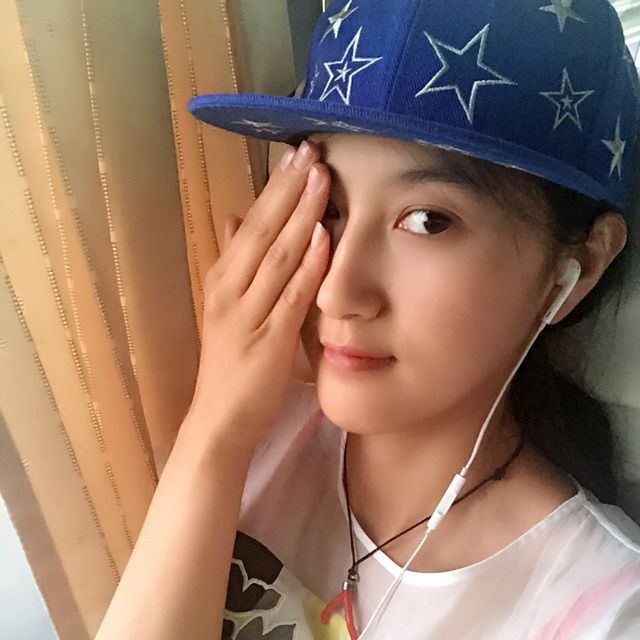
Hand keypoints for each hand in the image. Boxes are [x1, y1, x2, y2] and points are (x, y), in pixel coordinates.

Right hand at [184, 140, 328, 451]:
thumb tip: (237, 217)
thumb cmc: (230, 363)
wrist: (219, 419)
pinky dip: (306, 265)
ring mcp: (248, 314)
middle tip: (311, 148)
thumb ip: (236, 263)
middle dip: (288, 188)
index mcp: (223, 278)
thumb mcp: (228, 307)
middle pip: (262, 230)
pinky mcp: (269, 341)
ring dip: (300, 214)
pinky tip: (322, 237)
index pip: (251, 223)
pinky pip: (291, 297)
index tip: (297, 154)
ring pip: (276, 255)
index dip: (275, 188)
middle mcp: (231, 289)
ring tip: (320, 177)